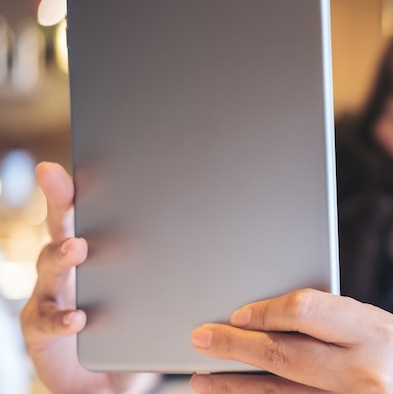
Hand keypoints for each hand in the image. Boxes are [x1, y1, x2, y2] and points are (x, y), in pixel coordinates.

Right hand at [20, 162, 158, 393]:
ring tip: (77, 248)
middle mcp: (68, 268)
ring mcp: (50, 296)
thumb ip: (170, 264)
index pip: (84, 212)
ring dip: (61, 255)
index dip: (77, 184)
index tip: (77, 159)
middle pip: (59, 226)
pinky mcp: (41, 330)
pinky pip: (46, 321)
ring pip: (49, 268)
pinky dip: (61, 318)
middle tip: (55, 177)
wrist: (109, 376)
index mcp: (94, 251)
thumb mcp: (153, 290)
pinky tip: (77, 318)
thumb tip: (214, 232)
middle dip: (58, 199)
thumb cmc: (134, 326)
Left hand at [189, 288, 392, 393]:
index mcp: (375, 330)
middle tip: (200, 339)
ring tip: (203, 378)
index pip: (305, 310)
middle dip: (233, 348)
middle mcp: (368, 370)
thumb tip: (262, 321)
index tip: (235, 314)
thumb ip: (327, 323)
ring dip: (235, 387)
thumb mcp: (374, 324)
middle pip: (284, 355)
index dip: (263, 311)